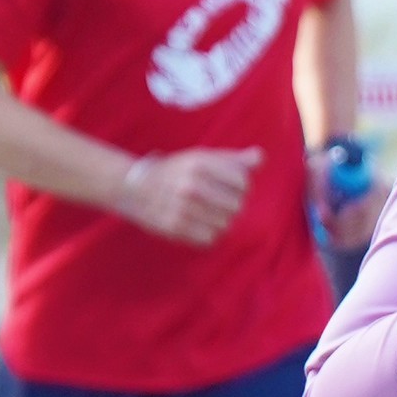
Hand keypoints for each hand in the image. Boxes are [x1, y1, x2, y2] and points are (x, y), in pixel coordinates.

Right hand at [122, 146, 254, 245]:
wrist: (135, 186)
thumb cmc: (176, 171)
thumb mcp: (202, 157)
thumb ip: (233, 159)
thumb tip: (261, 157)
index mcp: (200, 163)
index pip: (243, 183)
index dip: (240, 188)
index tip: (229, 188)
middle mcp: (191, 184)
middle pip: (237, 206)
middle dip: (230, 206)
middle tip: (216, 203)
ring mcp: (182, 206)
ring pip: (225, 225)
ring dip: (220, 222)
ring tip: (206, 213)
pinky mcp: (175, 226)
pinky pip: (209, 239)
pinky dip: (207, 235)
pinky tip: (198, 225)